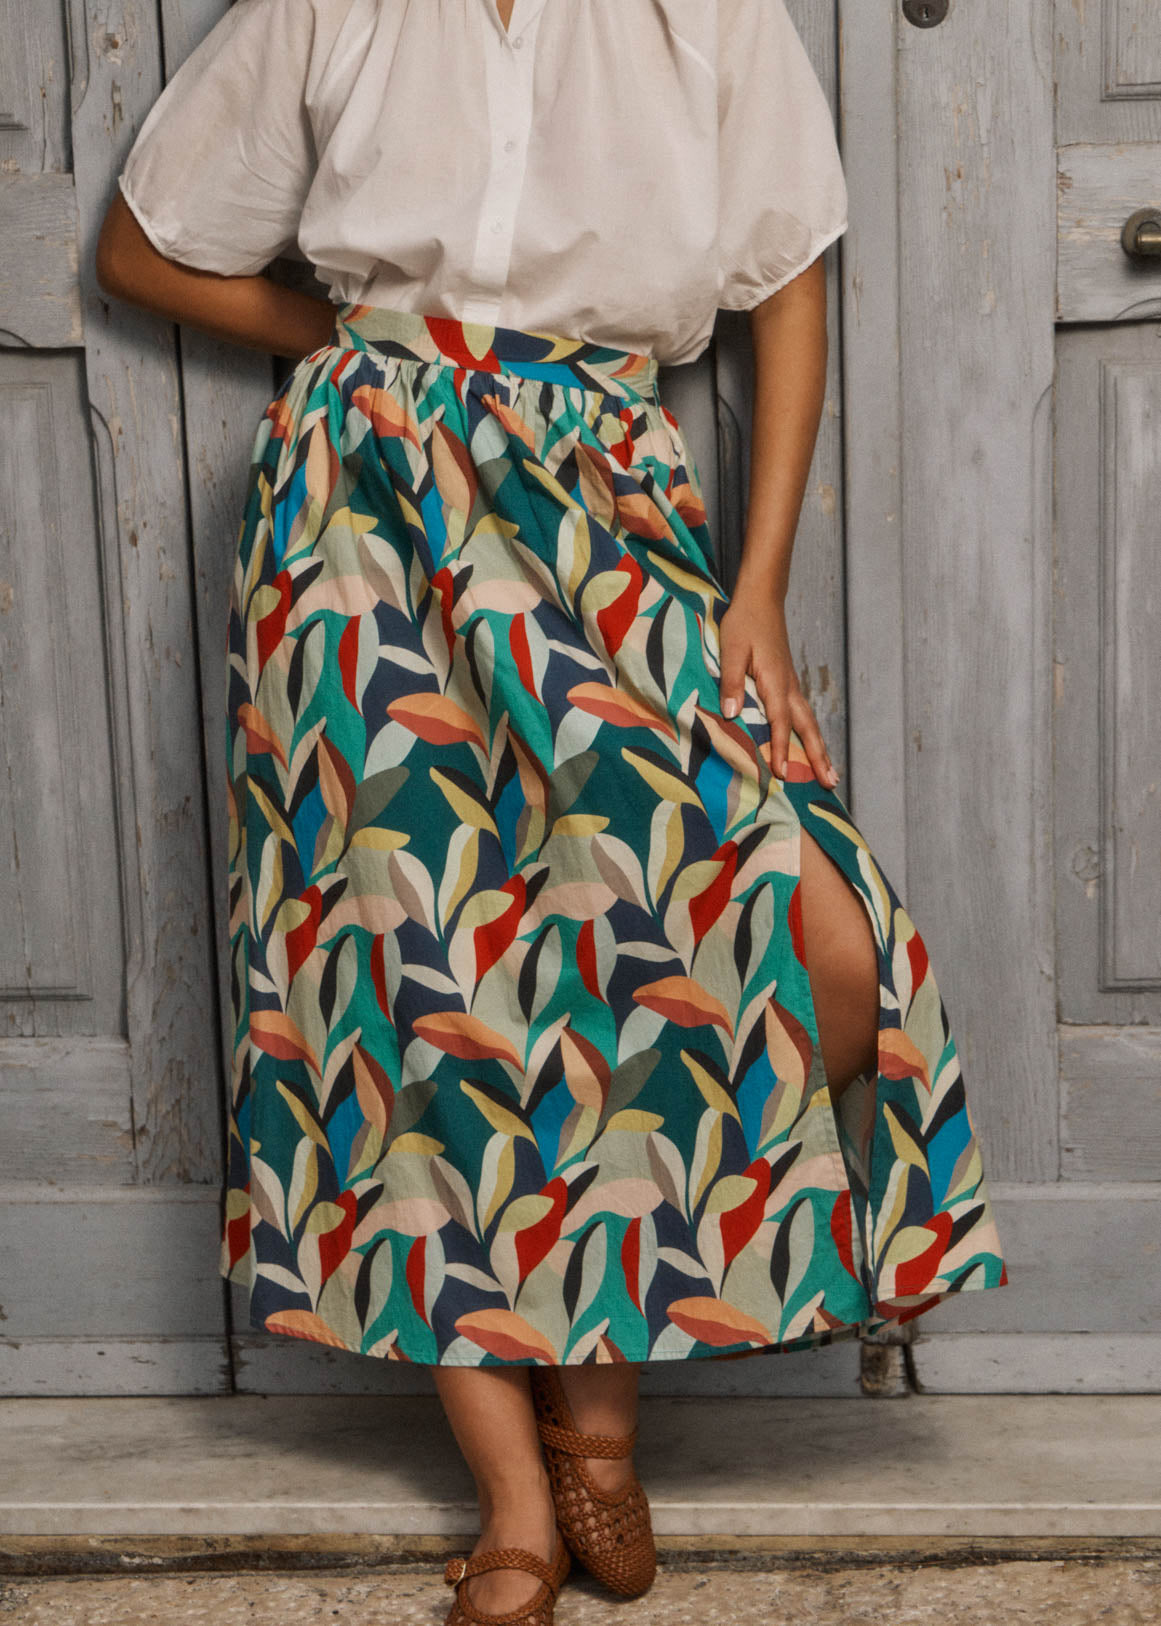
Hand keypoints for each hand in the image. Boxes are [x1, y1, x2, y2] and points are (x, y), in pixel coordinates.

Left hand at [717, 591, 839, 787]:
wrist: (762, 598)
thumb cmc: (744, 622)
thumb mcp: (731, 649)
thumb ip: (731, 682)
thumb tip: (731, 714)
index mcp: (775, 681)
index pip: (779, 722)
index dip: (780, 749)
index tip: (783, 774)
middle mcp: (789, 686)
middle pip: (807, 727)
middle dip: (818, 756)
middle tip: (831, 783)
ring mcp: (791, 684)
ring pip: (809, 722)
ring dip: (819, 748)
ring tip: (830, 774)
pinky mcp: (787, 681)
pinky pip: (803, 714)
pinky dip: (810, 733)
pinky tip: (810, 744)